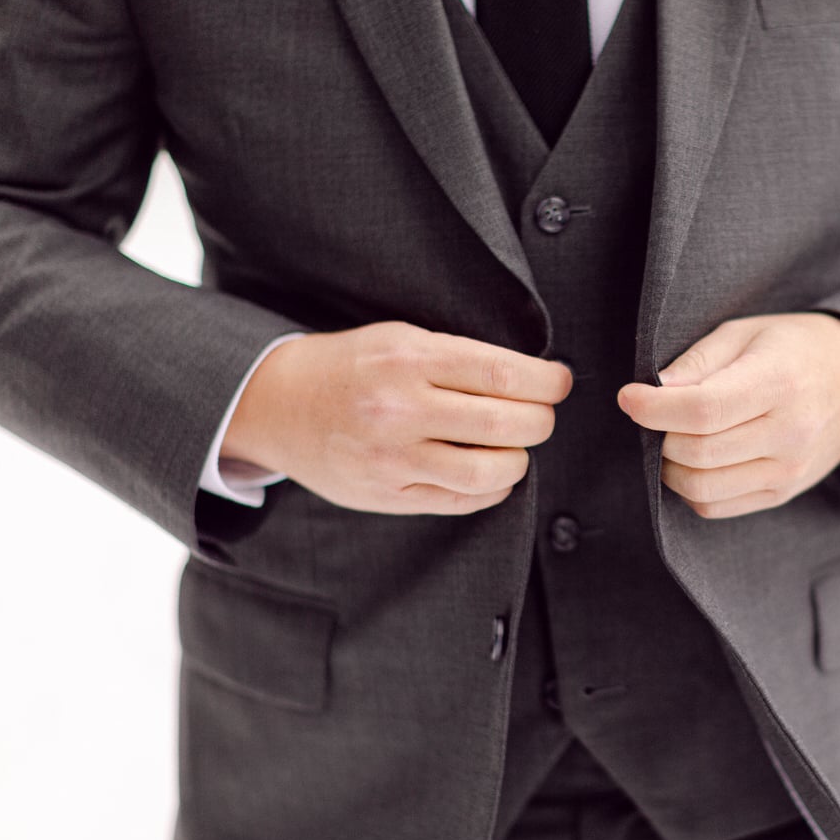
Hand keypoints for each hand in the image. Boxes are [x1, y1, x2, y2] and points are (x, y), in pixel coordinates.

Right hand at [223, 321, 571, 514]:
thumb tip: (534, 377)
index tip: (560, 383)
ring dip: (519, 460)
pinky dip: (492, 489)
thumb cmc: (353, 366)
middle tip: (542, 416)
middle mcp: (401, 410)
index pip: (503, 374)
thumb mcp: (401, 339)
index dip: (547, 382)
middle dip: (541, 421)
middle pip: (507, 422)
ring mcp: (393, 458)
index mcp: (409, 360)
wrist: (278, 405)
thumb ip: (460, 357)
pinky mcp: (388, 495)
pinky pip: (462, 501)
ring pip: (490, 470)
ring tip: (515, 447)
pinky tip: (491, 473)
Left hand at [617, 313, 839, 518]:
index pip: (704, 410)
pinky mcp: (782, 493)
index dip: (654, 409)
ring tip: (673, 438)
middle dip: (660, 436)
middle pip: (697, 453)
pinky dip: (691, 488)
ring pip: (701, 489)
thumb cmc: (794, 348)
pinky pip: (716, 507)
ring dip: (670, 467)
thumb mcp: (747, 332)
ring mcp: (789, 470)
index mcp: (779, 382)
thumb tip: (655, 390)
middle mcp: (789, 432)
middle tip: (656, 415)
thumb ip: (699, 360)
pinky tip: (696, 460)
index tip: (629, 397)